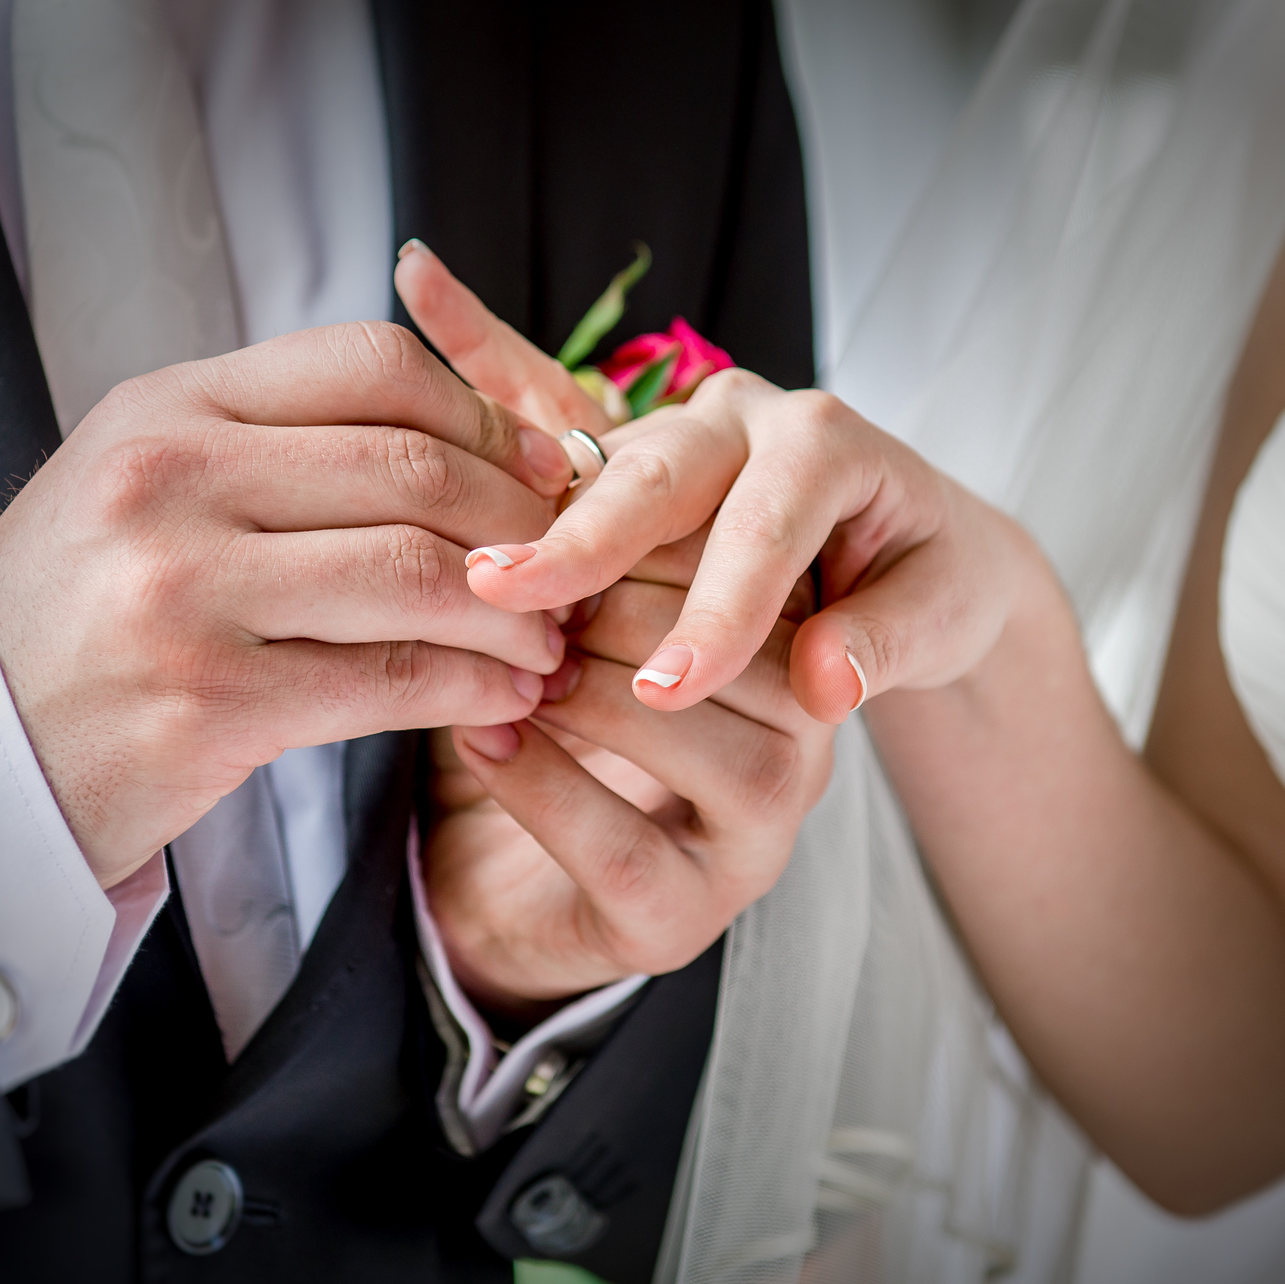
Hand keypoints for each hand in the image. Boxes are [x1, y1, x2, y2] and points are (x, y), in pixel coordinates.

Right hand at [0, 321, 580, 886]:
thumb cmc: (83, 618)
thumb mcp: (149, 491)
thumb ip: (279, 452)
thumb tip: (471, 443)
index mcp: (164, 412)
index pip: (368, 365)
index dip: (481, 414)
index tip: (537, 468)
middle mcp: (169, 481)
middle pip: (413, 466)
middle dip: (522, 520)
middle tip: (567, 565)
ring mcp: (185, 590)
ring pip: (421, 571)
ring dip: (514, 611)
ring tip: (546, 642)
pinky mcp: (212, 701)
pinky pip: (395, 677)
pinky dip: (475, 686)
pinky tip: (503, 696)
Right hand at [399, 247, 1030, 726]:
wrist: (909, 544)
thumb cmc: (929, 583)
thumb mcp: (942, 618)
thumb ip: (888, 647)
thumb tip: (824, 687)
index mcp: (831, 442)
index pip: (768, 525)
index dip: (718, 610)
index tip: (669, 692)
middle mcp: (746, 417)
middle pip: (655, 476)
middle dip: (581, 543)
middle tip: (504, 600)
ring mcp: (677, 435)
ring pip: (595, 481)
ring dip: (535, 547)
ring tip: (468, 606)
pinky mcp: (630, 469)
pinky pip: (566, 496)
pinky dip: (525, 543)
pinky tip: (468, 592)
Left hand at [425, 535, 835, 1018]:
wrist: (506, 880)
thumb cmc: (554, 696)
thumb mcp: (572, 575)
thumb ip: (572, 488)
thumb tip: (492, 368)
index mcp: (797, 620)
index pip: (747, 545)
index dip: (639, 523)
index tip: (543, 505)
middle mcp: (805, 724)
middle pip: (736, 634)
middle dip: (609, 603)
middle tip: (510, 588)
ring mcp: (761, 828)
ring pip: (691, 730)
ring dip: (578, 689)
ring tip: (503, 666)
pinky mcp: (692, 916)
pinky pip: (621, 845)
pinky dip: (539, 784)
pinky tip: (479, 740)